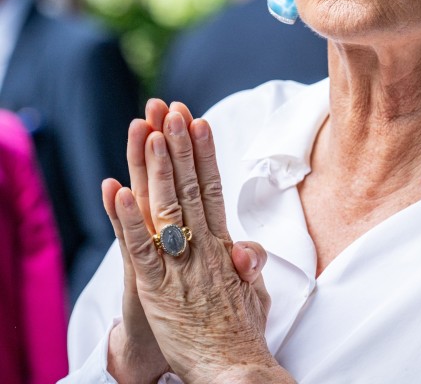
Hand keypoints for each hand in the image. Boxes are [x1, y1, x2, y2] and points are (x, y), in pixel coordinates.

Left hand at [109, 103, 293, 383]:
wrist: (236, 369)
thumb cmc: (243, 332)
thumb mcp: (254, 291)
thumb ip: (250, 263)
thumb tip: (246, 245)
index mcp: (225, 245)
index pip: (215, 188)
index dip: (207, 154)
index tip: (200, 122)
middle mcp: (204, 247)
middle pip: (193, 187)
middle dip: (182, 146)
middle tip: (174, 109)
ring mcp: (180, 265)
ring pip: (168, 208)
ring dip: (159, 168)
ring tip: (151, 132)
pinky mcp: (156, 289)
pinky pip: (140, 248)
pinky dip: (128, 219)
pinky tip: (118, 189)